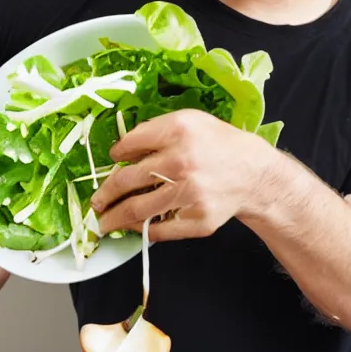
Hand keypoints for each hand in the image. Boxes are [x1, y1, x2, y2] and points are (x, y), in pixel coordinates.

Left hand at [91, 109, 277, 241]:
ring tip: (103, 222)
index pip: (131, 144)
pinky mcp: (197, 219)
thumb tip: (122, 153)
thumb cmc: (219, 144)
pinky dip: (141, 230)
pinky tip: (132, 228)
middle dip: (105, 193)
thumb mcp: (192, 121)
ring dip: (114, 218)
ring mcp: (189, 193)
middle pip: (127, 180)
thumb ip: (157, 130)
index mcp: (178, 130)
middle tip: (96, 201)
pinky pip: (159, 229)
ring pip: (138, 209)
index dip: (116, 154)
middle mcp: (182, 161)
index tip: (113, 161)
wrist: (254, 174)